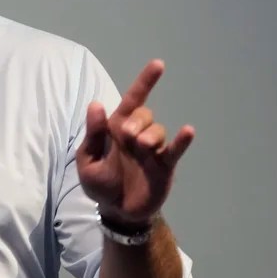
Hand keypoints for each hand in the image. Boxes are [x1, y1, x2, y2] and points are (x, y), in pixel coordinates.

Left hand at [76, 59, 194, 226]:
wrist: (117, 212)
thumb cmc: (100, 184)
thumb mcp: (88, 161)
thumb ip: (93, 135)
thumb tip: (96, 104)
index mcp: (115, 129)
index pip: (131, 100)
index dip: (144, 82)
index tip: (159, 65)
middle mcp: (136, 135)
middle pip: (144, 114)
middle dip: (137, 120)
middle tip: (128, 136)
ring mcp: (152, 149)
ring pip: (158, 129)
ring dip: (150, 134)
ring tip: (142, 147)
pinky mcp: (164, 165)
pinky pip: (175, 149)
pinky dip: (182, 140)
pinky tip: (188, 131)